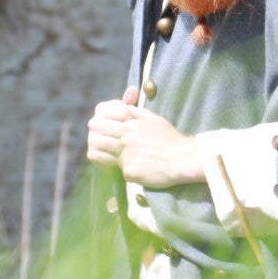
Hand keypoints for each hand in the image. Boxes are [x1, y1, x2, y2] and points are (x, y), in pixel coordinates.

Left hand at [86, 89, 203, 187]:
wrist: (183, 159)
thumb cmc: (170, 139)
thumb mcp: (154, 119)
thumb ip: (136, 112)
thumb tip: (125, 107)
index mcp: (131, 123)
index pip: (103, 117)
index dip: (97, 122)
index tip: (96, 126)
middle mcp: (126, 137)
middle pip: (97, 133)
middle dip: (94, 135)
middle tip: (96, 140)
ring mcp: (126, 155)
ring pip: (99, 150)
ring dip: (99, 151)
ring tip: (101, 154)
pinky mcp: (129, 171)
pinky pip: (114, 169)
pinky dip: (113, 167)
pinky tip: (117, 167)